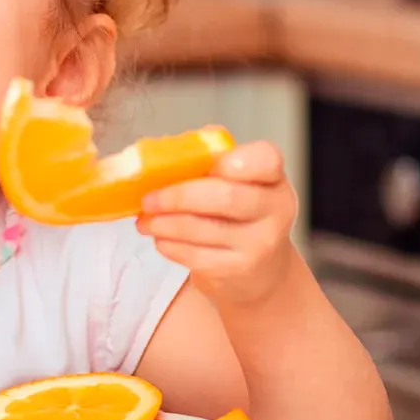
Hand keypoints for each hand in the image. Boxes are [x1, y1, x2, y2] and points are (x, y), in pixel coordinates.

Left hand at [136, 140, 301, 307]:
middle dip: (178, 196)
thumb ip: (211, 161)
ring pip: (201, 228)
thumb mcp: (238, 185)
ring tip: (145, 220)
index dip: (240, 159)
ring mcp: (258, 244)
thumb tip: (169, 148)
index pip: (267, 160)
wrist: (260, 271)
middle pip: (224, 196)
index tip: (211, 163)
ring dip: (164, 223)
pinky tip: (160, 237)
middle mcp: (274, 211)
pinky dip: (169, 244)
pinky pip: (194, 255)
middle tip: (149, 198)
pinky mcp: (237, 270)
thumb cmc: (239, 216)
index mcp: (273, 179)